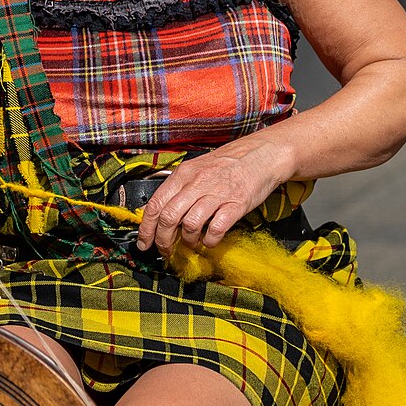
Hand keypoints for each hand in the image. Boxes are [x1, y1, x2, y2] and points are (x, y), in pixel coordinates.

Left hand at [135, 142, 290, 256]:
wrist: (261, 155)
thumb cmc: (228, 164)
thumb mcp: (195, 169)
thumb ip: (176, 189)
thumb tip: (156, 212)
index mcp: (183, 174)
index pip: (155, 205)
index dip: (146, 228)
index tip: (144, 243)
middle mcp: (196, 183)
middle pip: (168, 218)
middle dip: (163, 240)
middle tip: (165, 250)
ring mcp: (216, 194)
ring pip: (190, 225)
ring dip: (188, 240)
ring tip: (192, 243)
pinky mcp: (236, 205)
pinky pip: (216, 229)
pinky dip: (210, 240)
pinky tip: (210, 240)